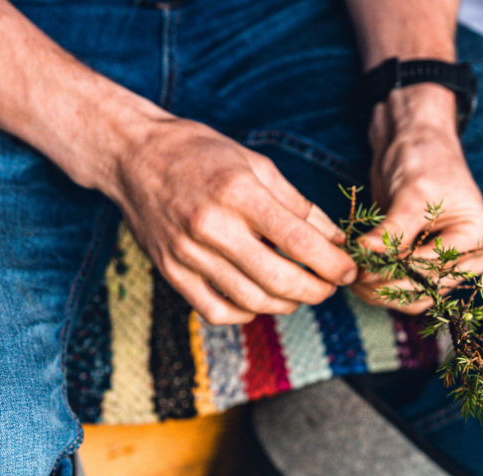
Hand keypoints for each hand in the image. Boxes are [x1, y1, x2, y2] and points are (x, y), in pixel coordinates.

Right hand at [105, 117, 357, 324]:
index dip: (333, 264)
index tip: (349, 271)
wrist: (133, 156)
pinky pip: (216, 311)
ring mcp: (187, 253)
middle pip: (278, 280)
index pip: (299, 242)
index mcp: (238, 193)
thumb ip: (299, 205)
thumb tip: (336, 239)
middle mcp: (211, 226)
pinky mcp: (170, 272)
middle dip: (316, 291)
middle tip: (330, 288)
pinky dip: (246, 313)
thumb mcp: (257, 164)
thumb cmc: (201, 154)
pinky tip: (259, 299)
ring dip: (286, 304)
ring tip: (299, 293)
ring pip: (251, 301)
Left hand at [355, 84, 482, 314]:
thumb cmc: (425, 160)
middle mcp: (468, 257)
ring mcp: (447, 266)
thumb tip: (364, 256)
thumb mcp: (412, 193)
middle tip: (351, 275)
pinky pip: (405, 291)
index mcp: (478, 237)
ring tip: (352, 276)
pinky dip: (381, 288)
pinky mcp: (425, 268)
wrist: (418, 145)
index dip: (397, 272)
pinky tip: (360, 275)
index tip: (362, 268)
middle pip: (426, 289)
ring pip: (414, 298)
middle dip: (386, 286)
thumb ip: (392, 230)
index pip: (435, 268)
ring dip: (381, 293)